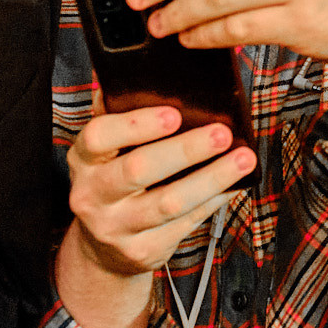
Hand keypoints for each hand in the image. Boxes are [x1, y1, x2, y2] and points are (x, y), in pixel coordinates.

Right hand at [63, 106, 254, 277]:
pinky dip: (215, 200)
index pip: (99, 137)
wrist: (103, 247)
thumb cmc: (113, 181)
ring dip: (211, 178)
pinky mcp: (143, 250)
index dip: (136, 125)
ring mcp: (117, 227)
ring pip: (169, 203)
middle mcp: (93, 195)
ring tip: (243, 159)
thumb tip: (154, 77)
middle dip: (186, 150)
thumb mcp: (106, 151)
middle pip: (139, 170)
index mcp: (84, 159)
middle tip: (222, 133)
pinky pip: (187, 223)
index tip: (174, 114)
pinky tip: (235, 184)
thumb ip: (123, 116)